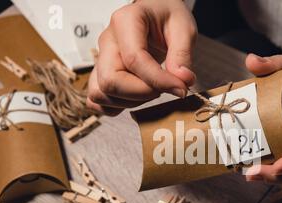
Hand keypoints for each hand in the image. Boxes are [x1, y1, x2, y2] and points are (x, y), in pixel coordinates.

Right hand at [87, 0, 196, 115]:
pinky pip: (97, 101)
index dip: (159, 80)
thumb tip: (183, 81)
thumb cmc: (167, 18)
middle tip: (165, 88)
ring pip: (101, 94)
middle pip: (110, 81)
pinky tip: (137, 97)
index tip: (181, 88)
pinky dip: (116, 107)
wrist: (157, 16)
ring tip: (152, 89)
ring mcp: (101, 59)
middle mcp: (107, 41)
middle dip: (142, 94)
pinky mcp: (100, 75)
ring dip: (130, 102)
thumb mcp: (184, 28)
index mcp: (125, 22)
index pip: (134, 60)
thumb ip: (183, 55)